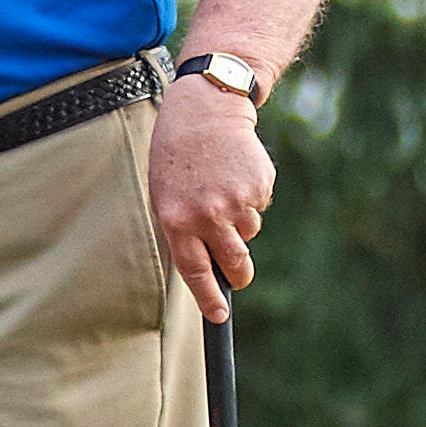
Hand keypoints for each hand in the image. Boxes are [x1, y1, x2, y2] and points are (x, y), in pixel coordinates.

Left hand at [148, 73, 273, 320]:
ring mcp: (237, 201)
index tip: (219, 316)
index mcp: (177, 220)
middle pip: (235, 263)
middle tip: (238, 272)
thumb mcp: (165, 195)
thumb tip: (206, 269)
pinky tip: (236, 173)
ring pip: (250, 232)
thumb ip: (184, 231)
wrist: (205, 110)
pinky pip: (260, 207)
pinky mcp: (260, 186)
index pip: (195, 271)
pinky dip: (251, 197)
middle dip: (239, 273)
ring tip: (222, 187)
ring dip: (240, 221)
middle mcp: (208, 214)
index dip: (209, 298)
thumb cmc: (178, 157)